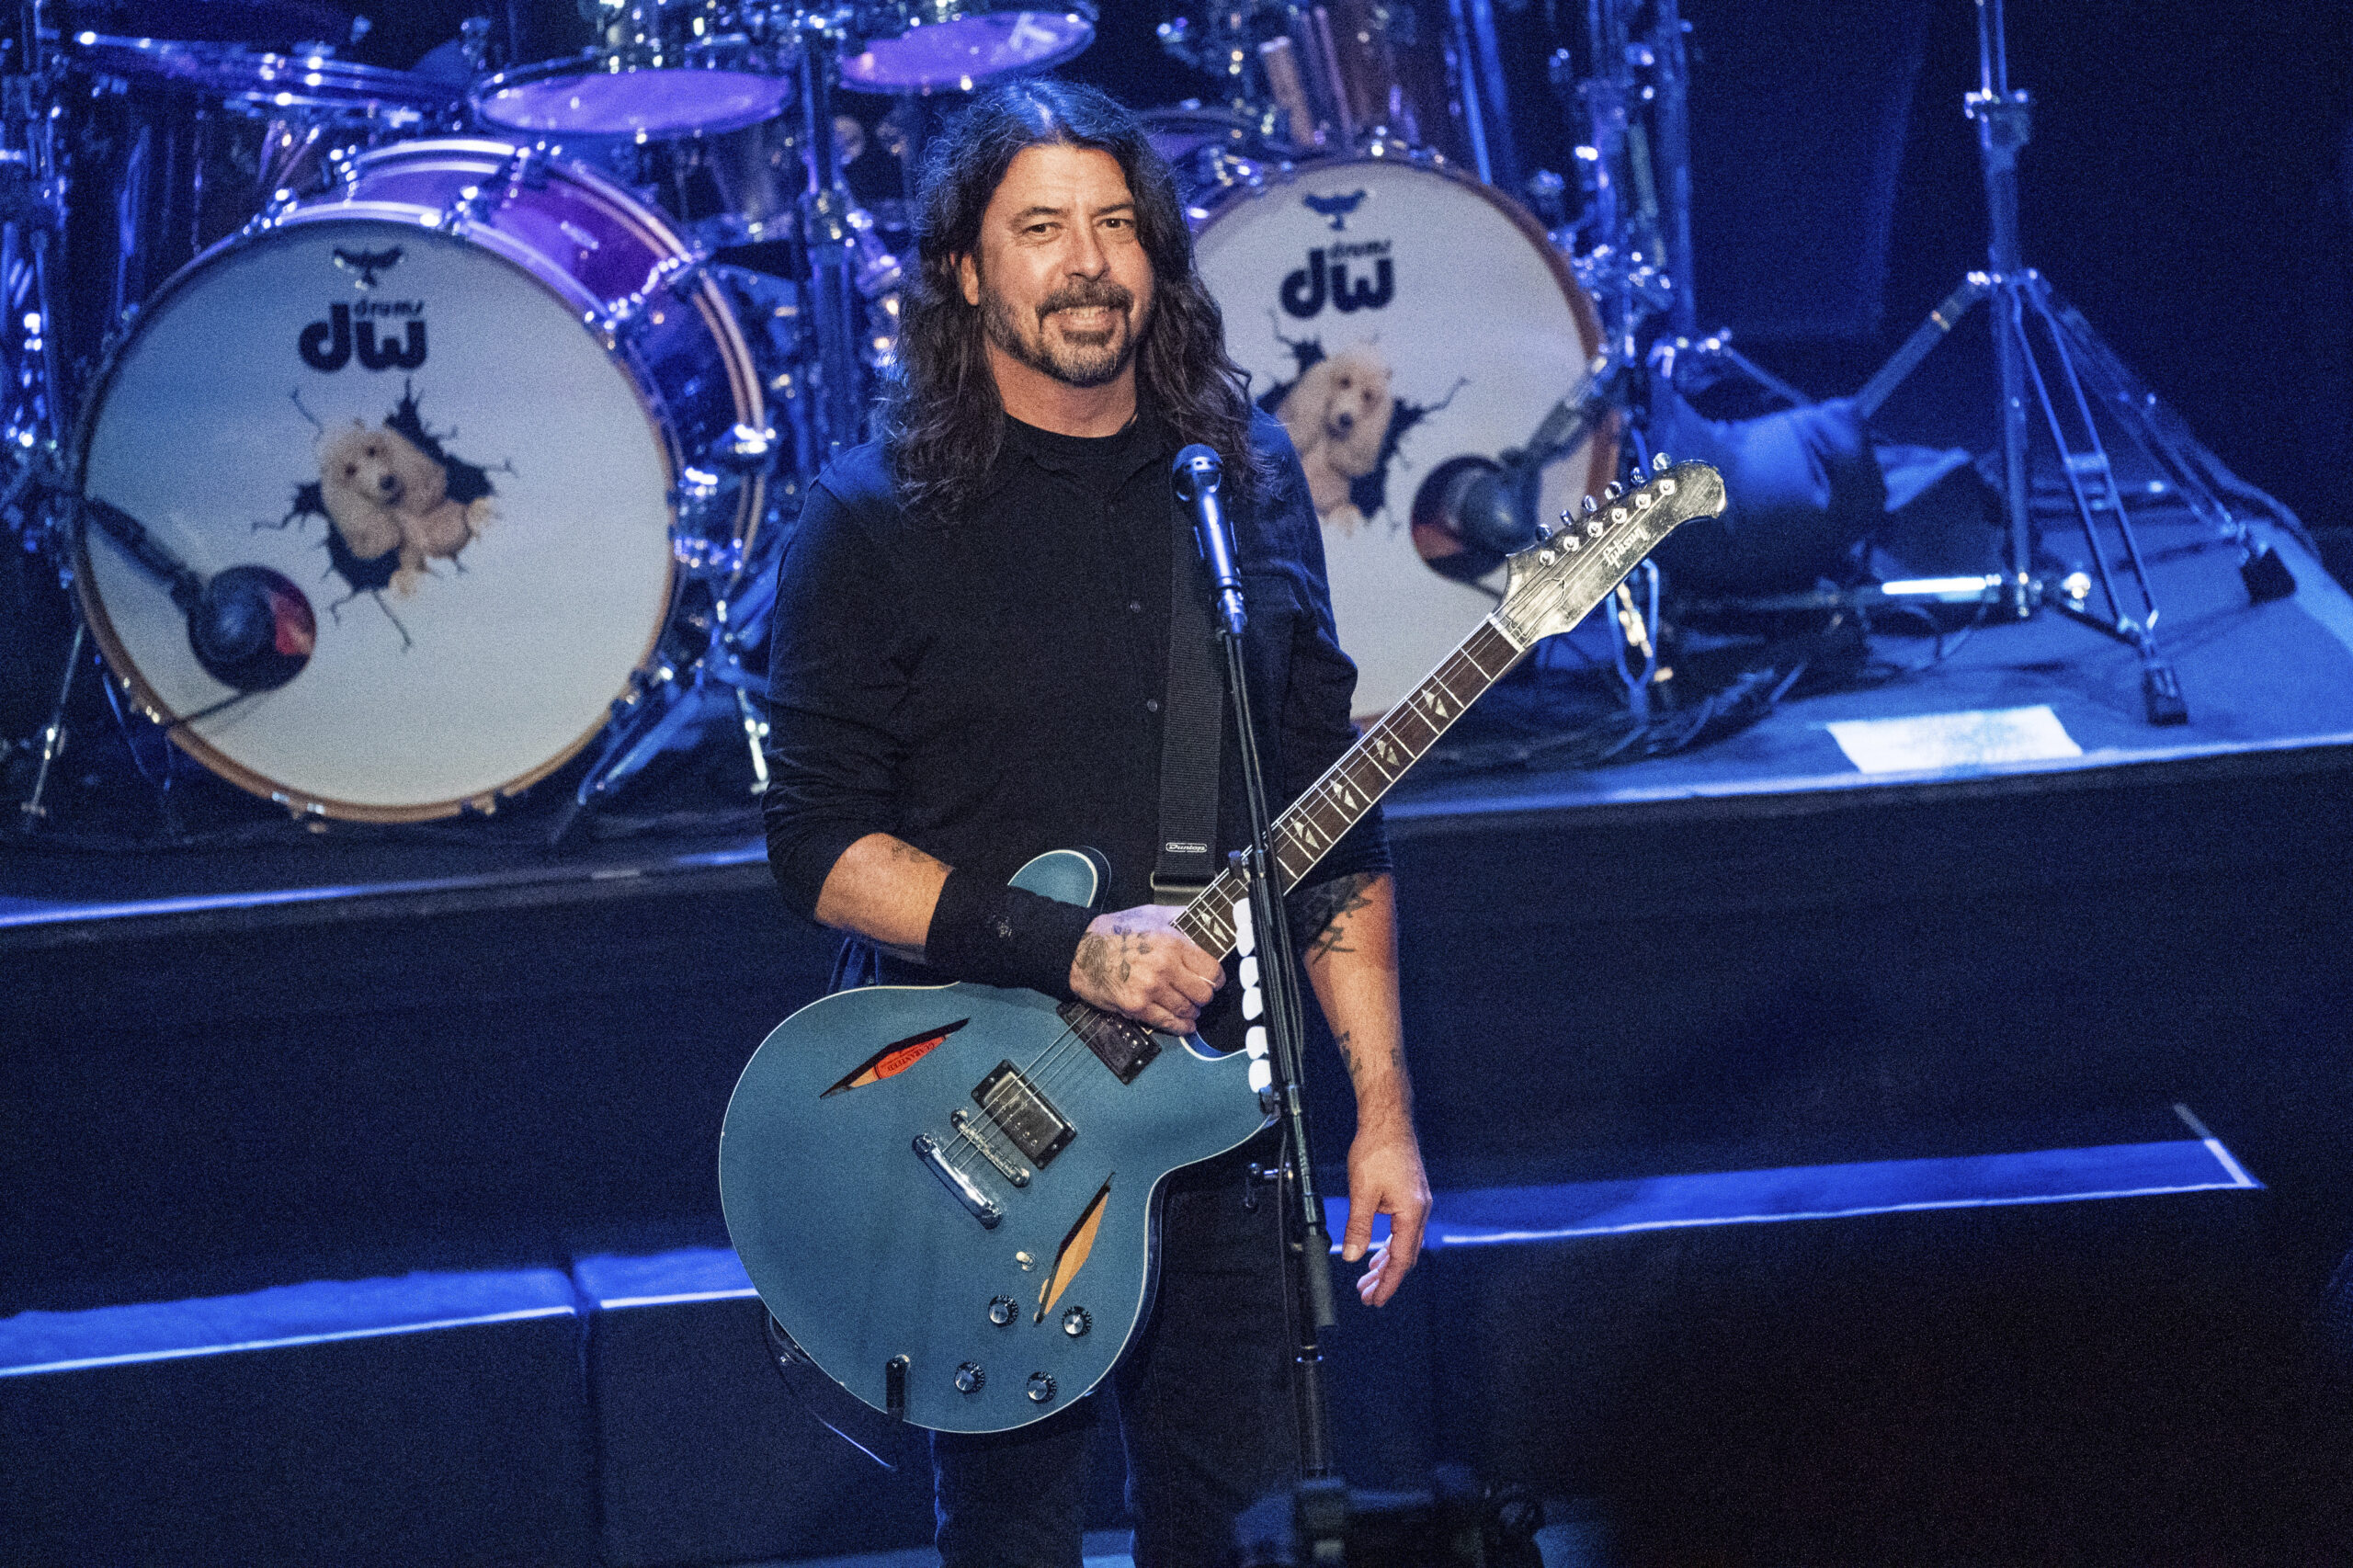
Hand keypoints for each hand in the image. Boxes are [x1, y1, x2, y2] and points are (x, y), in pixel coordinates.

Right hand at [1069, 903, 1224, 1033]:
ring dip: (1193, 1011)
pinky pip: (1167, 1022)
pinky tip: (1185, 1024)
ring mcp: (1150, 989)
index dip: (1217, 978)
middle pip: (1203, 993)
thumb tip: (1203, 920)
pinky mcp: (1137, 1006)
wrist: (1080, 951)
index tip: (1215, 980)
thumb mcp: (1150, 913)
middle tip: (1201, 994)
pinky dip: (1180, 1026)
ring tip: (1191, 1008)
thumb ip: (1179, 917)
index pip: (1211, 969)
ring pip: (1188, 1010)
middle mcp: (1164, 967)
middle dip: (1205, 996)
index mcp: (1172, 943)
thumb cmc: (1112, 932)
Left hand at [1341, 1120, 1429, 1306]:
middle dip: (1386, 1278)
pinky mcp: (1411, 1194)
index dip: (1387, 1283)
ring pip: (1404, 1243)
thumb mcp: (1362, 1192)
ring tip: (1370, 1278)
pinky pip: (1403, 1229)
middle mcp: (1420, 1210)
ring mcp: (1417, 1202)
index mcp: (1412, 1213)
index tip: (1375, 1300)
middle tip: (1367, 1295)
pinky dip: (1390, 1244)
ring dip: (1386, 1262)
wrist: (1387, 1119)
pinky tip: (1378, 1249)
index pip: (1400, 1260)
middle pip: (1405, 1256)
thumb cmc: (1378, 1148)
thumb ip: (1359, 1227)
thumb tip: (1353, 1255)